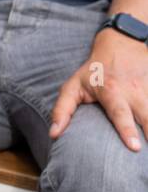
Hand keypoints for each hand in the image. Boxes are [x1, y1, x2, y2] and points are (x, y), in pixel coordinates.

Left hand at [50, 29, 147, 150]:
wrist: (120, 44)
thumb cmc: (93, 71)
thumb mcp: (72, 87)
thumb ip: (62, 110)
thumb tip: (54, 134)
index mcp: (111, 91)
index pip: (120, 114)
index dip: (127, 131)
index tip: (134, 147)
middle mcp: (133, 90)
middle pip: (147, 114)